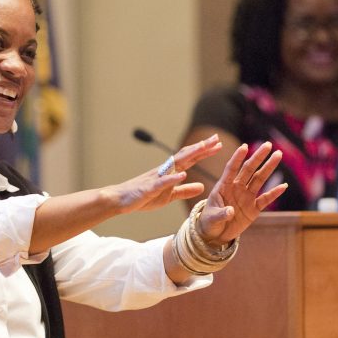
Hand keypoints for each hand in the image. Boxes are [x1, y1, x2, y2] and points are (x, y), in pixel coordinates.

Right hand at [107, 134, 223, 213]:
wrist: (120, 199)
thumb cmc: (143, 197)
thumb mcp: (169, 196)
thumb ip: (185, 190)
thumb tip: (202, 186)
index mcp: (170, 172)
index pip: (190, 159)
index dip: (204, 151)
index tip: (217, 144)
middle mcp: (164, 170)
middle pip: (186, 156)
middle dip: (201, 148)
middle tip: (216, 138)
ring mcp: (156, 178)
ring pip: (175, 164)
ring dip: (189, 156)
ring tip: (202, 148)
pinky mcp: (149, 188)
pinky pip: (162, 182)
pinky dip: (172, 178)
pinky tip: (182, 174)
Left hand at [195, 142, 286, 244]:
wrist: (215, 235)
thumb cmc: (209, 222)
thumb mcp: (211, 219)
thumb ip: (220, 214)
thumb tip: (230, 211)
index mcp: (223, 186)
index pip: (231, 169)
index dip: (237, 158)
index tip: (244, 146)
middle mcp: (236, 188)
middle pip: (249, 169)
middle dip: (258, 157)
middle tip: (268, 144)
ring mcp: (246, 197)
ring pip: (259, 179)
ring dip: (268, 168)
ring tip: (278, 154)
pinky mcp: (253, 208)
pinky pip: (265, 199)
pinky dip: (274, 193)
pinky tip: (283, 186)